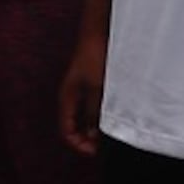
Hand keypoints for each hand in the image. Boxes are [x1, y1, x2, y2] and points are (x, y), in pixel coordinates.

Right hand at [57, 27, 108, 153]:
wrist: (99, 31)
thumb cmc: (95, 57)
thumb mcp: (97, 88)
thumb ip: (95, 111)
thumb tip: (95, 134)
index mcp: (67, 99)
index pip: (66, 130)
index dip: (79, 144)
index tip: (95, 151)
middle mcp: (72, 96)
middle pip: (75, 125)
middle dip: (87, 138)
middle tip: (104, 146)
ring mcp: (82, 88)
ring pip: (86, 115)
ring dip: (96, 126)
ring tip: (112, 133)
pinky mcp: (93, 81)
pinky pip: (95, 104)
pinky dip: (102, 113)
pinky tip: (116, 114)